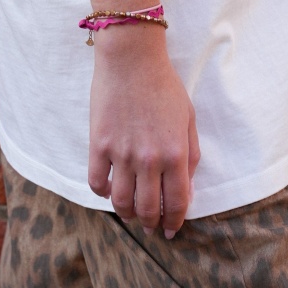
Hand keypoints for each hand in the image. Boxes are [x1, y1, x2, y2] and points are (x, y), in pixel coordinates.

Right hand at [87, 23, 199, 237]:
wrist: (131, 58)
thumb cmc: (164, 85)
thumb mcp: (188, 118)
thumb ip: (191, 155)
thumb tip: (186, 189)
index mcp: (175, 153)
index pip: (177, 202)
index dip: (174, 221)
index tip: (170, 229)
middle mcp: (149, 159)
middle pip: (148, 208)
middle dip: (151, 223)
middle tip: (151, 226)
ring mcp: (121, 154)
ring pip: (121, 202)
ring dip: (128, 214)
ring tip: (131, 212)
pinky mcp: (99, 145)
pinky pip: (96, 183)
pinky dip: (103, 193)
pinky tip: (109, 189)